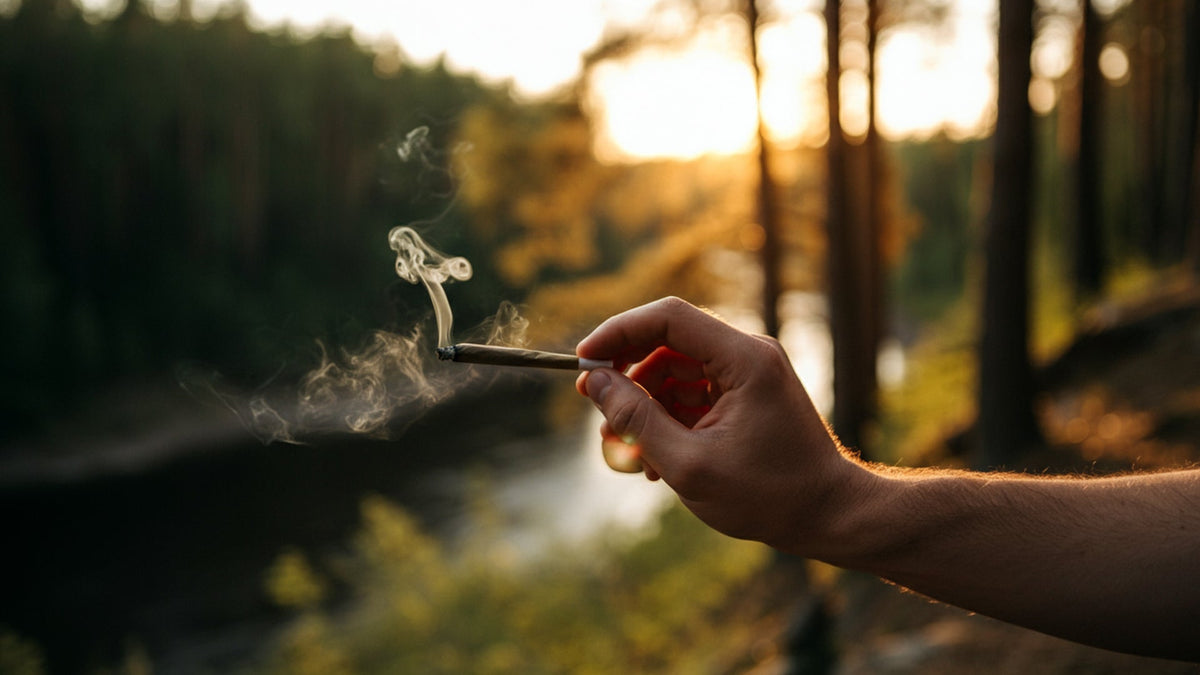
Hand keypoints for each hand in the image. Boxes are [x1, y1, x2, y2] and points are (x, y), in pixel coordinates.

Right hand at [575, 297, 864, 552]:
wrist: (830, 515)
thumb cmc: (768, 495)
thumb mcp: (689, 463)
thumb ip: (638, 419)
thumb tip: (595, 383)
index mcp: (743, 358)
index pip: (668, 317)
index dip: (619, 332)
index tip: (584, 359)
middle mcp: (749, 354)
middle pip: (669, 342)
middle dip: (628, 375)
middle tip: (596, 408)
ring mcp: (750, 374)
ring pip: (677, 370)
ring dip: (646, 404)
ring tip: (626, 449)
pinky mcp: (748, 395)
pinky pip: (695, 391)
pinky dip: (670, 417)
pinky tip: (655, 458)